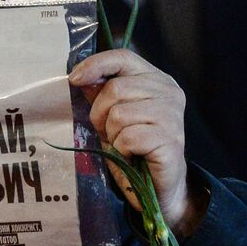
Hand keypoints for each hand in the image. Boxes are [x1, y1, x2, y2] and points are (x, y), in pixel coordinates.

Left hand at [68, 49, 204, 235]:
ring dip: (113, 135)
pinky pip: (129, 137)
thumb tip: (81, 76)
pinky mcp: (171, 140)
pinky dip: (123, 150)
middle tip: (109, 133)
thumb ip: (102, 94)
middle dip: (101, 114)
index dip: (96, 65)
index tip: (74, 79)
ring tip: (124, 146)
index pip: (124, 58)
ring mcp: (173, 116)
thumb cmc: (134, 149)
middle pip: (116, 88)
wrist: (157, 187)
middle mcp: (170, 93)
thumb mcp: (112, 117)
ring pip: (120, 114)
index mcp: (157, 80)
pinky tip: (133, 156)